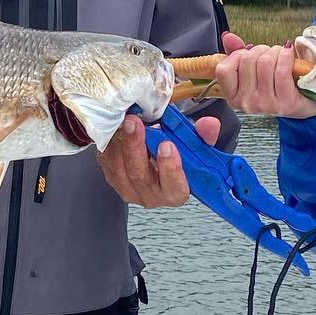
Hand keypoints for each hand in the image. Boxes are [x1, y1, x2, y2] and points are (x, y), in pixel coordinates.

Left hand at [98, 112, 222, 206]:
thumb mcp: (194, 147)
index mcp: (174, 192)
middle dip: (136, 147)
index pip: (174, 187)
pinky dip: (109, 141)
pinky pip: (106, 161)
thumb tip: (209, 124)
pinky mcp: (111, 177)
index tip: (167, 145)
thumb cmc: (177, 157)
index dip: (170, 168)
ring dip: (119, 141)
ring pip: (119, 168)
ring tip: (123, 119)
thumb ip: (203, 136)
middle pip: (140, 176)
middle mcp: (150, 195)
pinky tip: (114, 125)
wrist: (156, 161)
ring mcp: (128, 189)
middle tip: (135, 123)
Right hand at [212, 36, 315, 118]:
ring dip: (275, 51)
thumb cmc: (275, 84)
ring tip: (281, 55)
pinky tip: (289, 54)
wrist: (303, 102)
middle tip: (270, 54)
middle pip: (247, 60)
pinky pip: (282, 71)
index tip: (248, 54)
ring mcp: (266, 105)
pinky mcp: (285, 104)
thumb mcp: (252, 70)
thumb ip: (236, 53)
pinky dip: (287, 56)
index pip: (224, 70)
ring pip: (265, 62)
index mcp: (234, 97)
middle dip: (261, 50)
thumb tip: (227, 36)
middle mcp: (247, 104)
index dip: (237, 55)